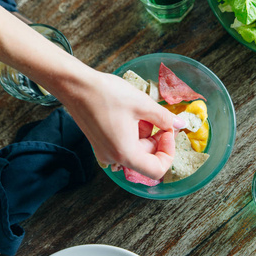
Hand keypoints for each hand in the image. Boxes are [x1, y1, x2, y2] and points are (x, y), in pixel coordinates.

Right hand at [57, 68, 184, 179]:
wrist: (75, 85)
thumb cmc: (106, 94)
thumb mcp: (142, 104)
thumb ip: (165, 117)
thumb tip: (180, 124)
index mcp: (125, 154)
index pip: (157, 170)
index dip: (169, 152)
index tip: (169, 131)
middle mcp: (114, 158)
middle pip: (146, 159)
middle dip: (158, 140)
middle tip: (160, 118)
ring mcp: (105, 152)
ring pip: (136, 151)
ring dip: (145, 134)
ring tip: (143, 112)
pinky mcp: (101, 144)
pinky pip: (124, 145)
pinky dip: (133, 132)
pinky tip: (132, 114)